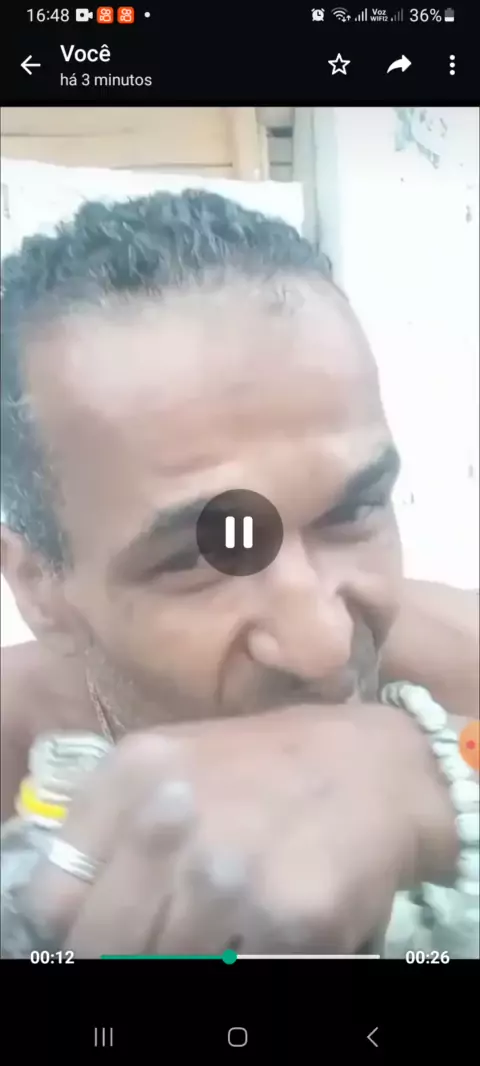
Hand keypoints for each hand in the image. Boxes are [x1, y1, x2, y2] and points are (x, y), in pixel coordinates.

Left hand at [22, 703, 456, 956]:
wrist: (373, 766)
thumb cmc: (262, 768)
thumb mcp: (169, 766)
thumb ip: (110, 829)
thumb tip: (70, 919)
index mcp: (132, 776)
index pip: (53, 902)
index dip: (77, 931)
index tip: (108, 934)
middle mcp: (171, 820)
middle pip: (104, 948)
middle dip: (133, 952)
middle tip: (174, 936)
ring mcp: (229, 873)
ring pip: (168, 970)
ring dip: (196, 958)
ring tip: (227, 925)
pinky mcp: (289, 917)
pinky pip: (239, 978)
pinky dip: (248, 962)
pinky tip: (267, 927)